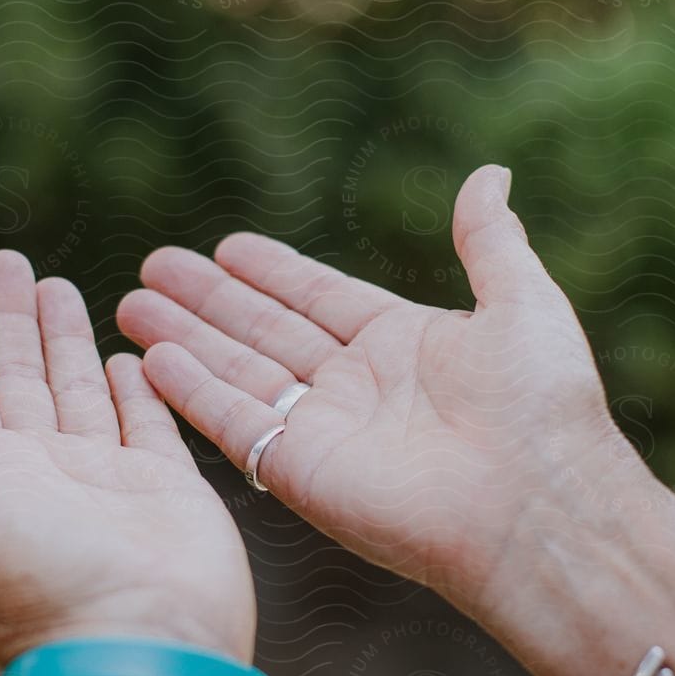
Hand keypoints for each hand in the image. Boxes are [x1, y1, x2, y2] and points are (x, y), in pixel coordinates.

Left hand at [0, 254, 256, 666]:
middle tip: (10, 262)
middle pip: (15, 378)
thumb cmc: (35, 582)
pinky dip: (133, 390)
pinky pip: (144, 424)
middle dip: (10, 321)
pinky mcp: (163, 489)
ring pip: (76, 392)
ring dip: (66, 342)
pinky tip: (125, 359)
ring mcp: (100, 480)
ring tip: (63, 288)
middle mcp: (36, 472)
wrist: (139, 646)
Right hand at [116, 166, 642, 675]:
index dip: (274, 272)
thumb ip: (489, 240)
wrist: (538, 501)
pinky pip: (234, 424)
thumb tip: (490, 174)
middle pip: (266, 332)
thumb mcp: (522, 300)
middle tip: (154, 265)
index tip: (227, 244)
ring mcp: (326, 432)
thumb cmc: (542, 404)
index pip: (321, 299)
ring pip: (239, 372)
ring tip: (131, 301)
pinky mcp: (301, 473)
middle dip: (209, 301)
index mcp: (406, 346)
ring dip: (185, 338)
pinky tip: (149, 357)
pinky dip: (191, 391)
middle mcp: (359, 389)